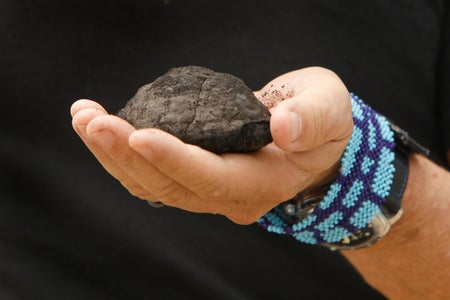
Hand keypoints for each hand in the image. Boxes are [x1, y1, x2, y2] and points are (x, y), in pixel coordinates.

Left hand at [70, 67, 352, 223]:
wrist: (310, 134)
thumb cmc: (322, 119)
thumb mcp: (329, 110)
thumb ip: (312, 119)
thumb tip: (284, 126)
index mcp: (264, 182)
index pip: (214, 178)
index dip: (175, 159)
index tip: (138, 133)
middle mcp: (230, 196)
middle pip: (170, 187)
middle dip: (127, 154)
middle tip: (91, 119)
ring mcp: (208, 189)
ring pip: (152, 185)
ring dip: (114, 154)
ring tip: (84, 117)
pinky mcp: (193, 175)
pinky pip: (151, 174)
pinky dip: (122, 153)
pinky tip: (100, 128)